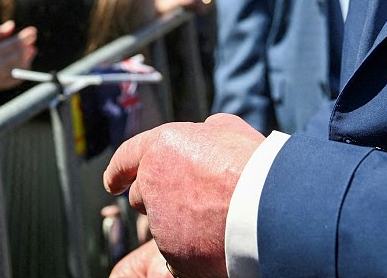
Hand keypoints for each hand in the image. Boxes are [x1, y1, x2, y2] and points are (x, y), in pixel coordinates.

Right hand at [0, 19, 36, 92]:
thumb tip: (13, 25)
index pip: (14, 44)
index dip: (26, 37)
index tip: (33, 31)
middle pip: (19, 56)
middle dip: (28, 46)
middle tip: (33, 40)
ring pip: (20, 69)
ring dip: (28, 59)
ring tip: (30, 51)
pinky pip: (15, 80)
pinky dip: (22, 72)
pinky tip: (24, 64)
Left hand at [104, 114, 264, 277]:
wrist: (273, 210)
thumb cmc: (256, 168)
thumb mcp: (229, 130)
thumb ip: (205, 131)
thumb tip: (203, 132)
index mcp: (162, 148)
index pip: (127, 158)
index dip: (118, 171)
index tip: (113, 182)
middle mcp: (153, 184)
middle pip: (143, 196)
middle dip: (159, 199)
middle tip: (193, 199)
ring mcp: (162, 223)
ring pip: (164, 227)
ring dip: (181, 224)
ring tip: (218, 218)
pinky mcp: (175, 256)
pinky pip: (180, 254)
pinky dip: (195, 249)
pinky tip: (220, 240)